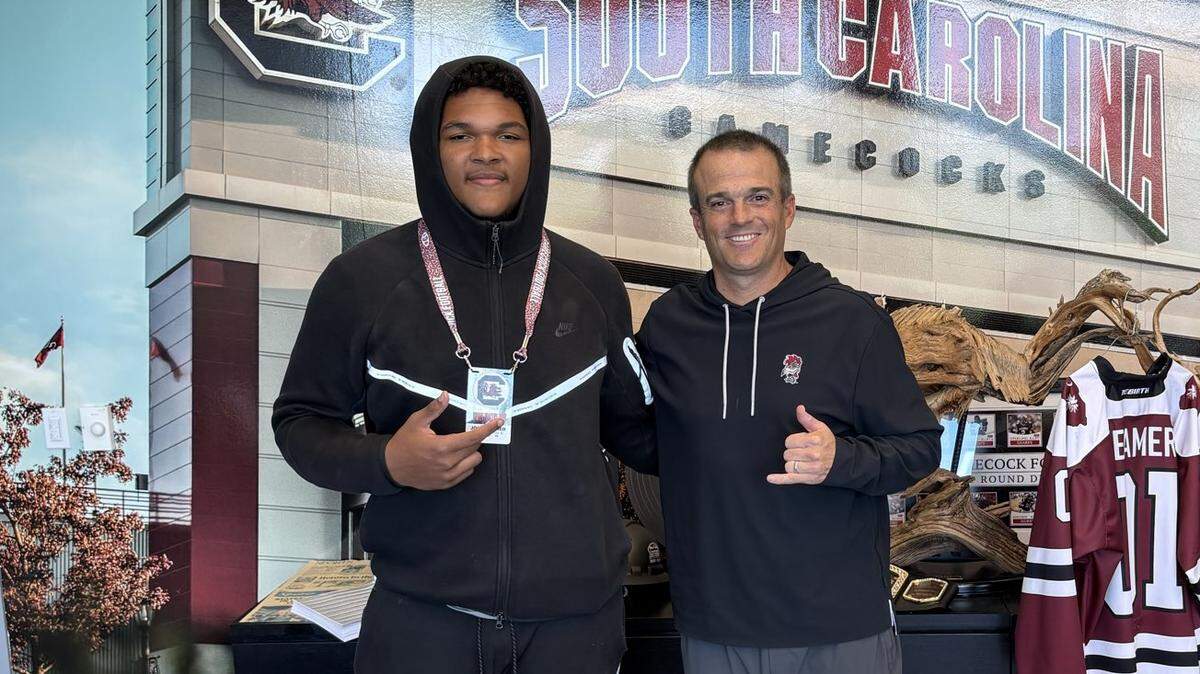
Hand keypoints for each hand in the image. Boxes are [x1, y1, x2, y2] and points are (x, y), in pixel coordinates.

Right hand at [384, 392, 502, 489]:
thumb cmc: (404, 443)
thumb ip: (434, 409)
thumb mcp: (416, 422)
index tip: (498, 422)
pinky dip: (466, 464)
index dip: (487, 429)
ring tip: (459, 446)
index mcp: (442, 446)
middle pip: (475, 448)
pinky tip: (456, 457)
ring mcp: (447, 476)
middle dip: (476, 437)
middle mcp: (447, 463)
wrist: (391, 466)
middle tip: (471, 431)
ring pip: (474, 462)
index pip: (472, 437)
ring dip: (472, 452)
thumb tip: (445, 395)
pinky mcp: (445, 484)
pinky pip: (466, 473)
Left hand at [767, 405, 835, 484]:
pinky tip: (770, 478)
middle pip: (788, 454)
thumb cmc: (826, 442)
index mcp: (815, 440)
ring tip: (800, 461)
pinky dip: (779, 479)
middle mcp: (815, 455)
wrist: (839, 460)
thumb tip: (799, 408)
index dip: (791, 442)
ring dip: (791, 463)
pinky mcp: (809, 478)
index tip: (798, 443)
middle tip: (800, 452)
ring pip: (789, 465)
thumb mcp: (819, 428)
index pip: (789, 441)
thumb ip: (807, 419)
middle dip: (791, 452)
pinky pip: (791, 479)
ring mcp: (812, 468)